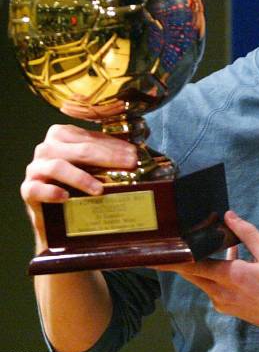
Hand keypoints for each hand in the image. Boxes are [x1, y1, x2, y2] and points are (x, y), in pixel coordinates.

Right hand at [21, 124, 136, 249]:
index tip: (134, 155)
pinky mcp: (27, 189)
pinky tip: (66, 197)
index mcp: (62, 135)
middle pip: (79, 150)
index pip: (91, 138)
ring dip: (81, 177)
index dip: (114, 146)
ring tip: (100, 189)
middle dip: (108, 157)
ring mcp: (35, 168)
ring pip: (57, 166)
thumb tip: (138, 154)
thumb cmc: (78, 184)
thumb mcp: (93, 165)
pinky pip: (36, 189)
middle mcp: (46, 148)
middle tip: (129, 166)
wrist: (56, 215)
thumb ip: (108, 156)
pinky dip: (52, 192)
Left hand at [158, 211, 258, 340]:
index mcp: (230, 277)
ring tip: (196, 244)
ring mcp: (223, 303)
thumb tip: (228, 215)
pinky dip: (212, 273)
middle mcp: (221, 293)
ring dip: (198, 265)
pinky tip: (227, 258)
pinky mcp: (229, 308)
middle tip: (165, 245)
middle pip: (191, 275)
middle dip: (178, 261)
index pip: (193, 266)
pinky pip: (213, 287)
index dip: (175, 258)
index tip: (159, 251)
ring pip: (202, 281)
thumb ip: (247, 233)